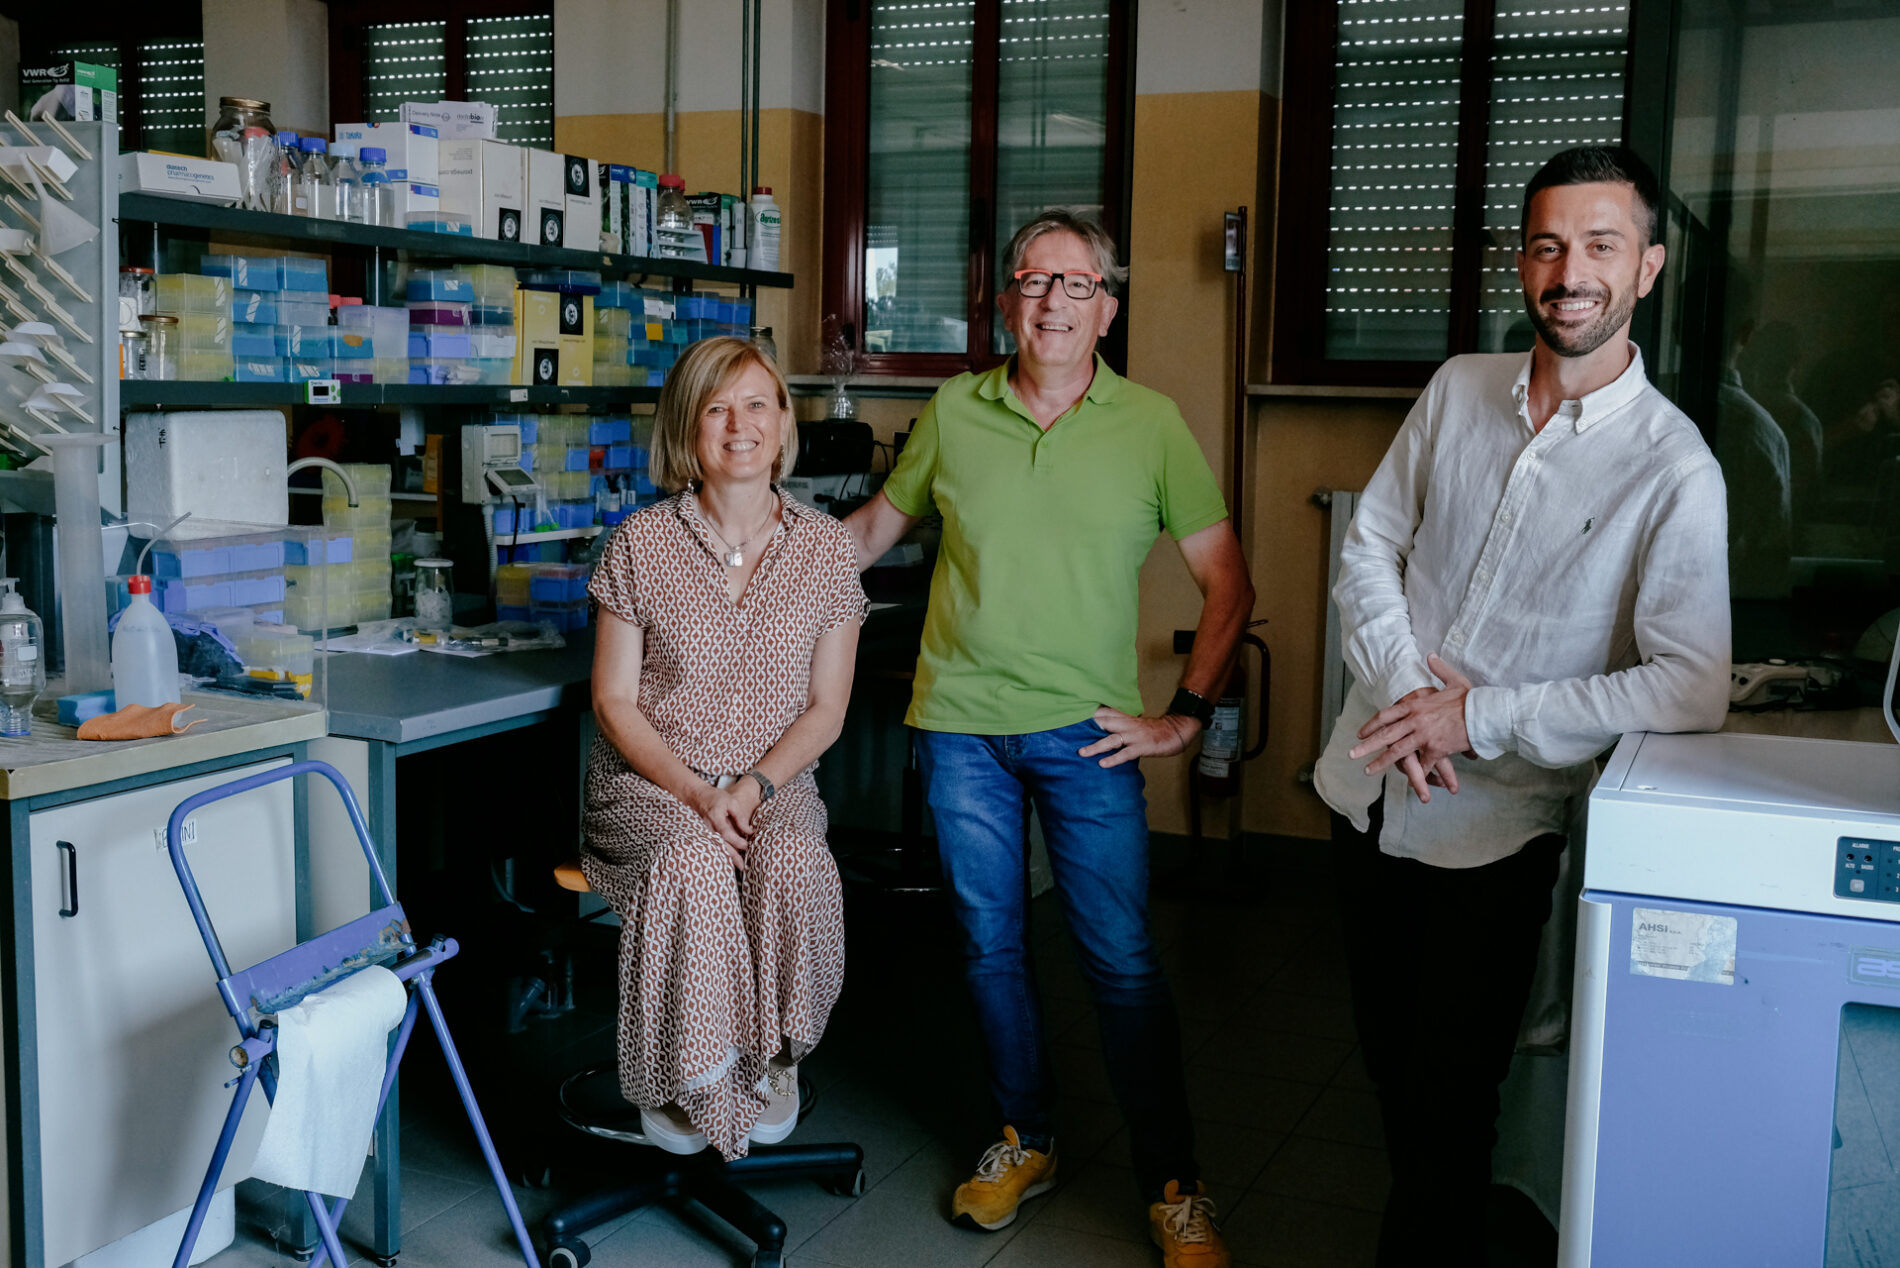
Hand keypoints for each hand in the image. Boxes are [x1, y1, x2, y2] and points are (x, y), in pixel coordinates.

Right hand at [688, 778, 760, 868]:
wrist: (697, 797)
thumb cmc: (716, 798)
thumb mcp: (731, 802)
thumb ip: (740, 817)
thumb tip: (749, 831)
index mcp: (715, 818)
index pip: (726, 833)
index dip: (737, 841)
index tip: (747, 845)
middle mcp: (708, 827)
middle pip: (721, 845)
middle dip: (732, 856)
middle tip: (743, 866)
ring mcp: (704, 832)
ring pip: (716, 848)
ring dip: (727, 857)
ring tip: (738, 866)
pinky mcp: (704, 835)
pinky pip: (713, 846)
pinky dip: (721, 853)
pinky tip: (728, 860)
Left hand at [1079, 705, 1198, 768]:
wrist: (1174, 730)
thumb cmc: (1150, 729)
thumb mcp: (1132, 721)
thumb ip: (1116, 722)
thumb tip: (1097, 725)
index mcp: (1123, 716)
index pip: (1102, 711)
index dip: (1086, 713)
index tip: (1069, 715)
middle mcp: (1126, 724)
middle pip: (1103, 723)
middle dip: (1086, 728)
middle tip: (1068, 732)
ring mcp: (1134, 736)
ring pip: (1111, 739)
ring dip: (1095, 746)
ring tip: (1081, 752)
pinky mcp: (1141, 747)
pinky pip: (1125, 754)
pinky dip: (1114, 759)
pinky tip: (1103, 764)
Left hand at [1350, 654, 1477, 800]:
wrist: (1485, 713)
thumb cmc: (1471, 698)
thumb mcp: (1453, 679)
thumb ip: (1438, 669)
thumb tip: (1430, 655)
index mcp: (1416, 704)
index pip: (1387, 715)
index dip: (1372, 724)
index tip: (1360, 733)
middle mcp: (1415, 720)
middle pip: (1385, 735)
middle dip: (1366, 745)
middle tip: (1351, 754)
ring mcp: (1424, 736)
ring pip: (1397, 752)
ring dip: (1381, 762)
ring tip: (1367, 770)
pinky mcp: (1436, 749)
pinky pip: (1423, 764)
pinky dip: (1417, 775)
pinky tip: (1409, 784)